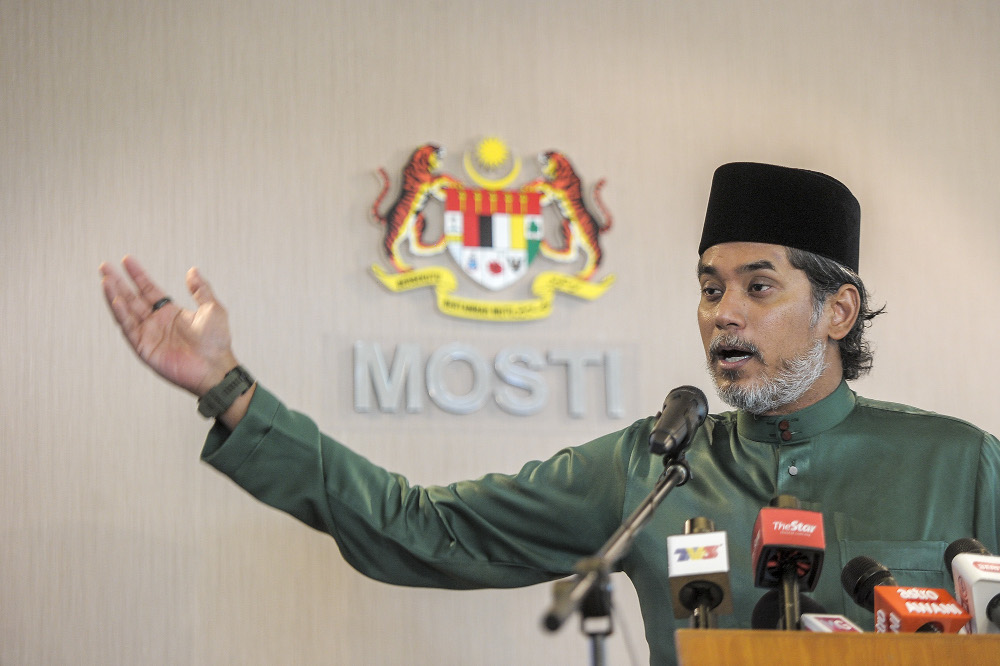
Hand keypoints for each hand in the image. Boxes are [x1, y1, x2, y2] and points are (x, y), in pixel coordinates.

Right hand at [99, 256, 238, 396]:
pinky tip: (115, 299)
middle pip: (132, 298)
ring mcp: (149, 335)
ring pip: (126, 311)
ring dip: (115, 295)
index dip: (137, 275)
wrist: (215, 367)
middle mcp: (157, 322)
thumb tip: (192, 271)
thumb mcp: (212, 309)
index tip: (126, 260)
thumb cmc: (217, 342)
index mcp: (170, 312)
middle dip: (118, 282)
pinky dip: (121, 314)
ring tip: (105, 279)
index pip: (149, 290)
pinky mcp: (144, 348)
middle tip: (105, 266)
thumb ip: (201, 289)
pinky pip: (129, 328)